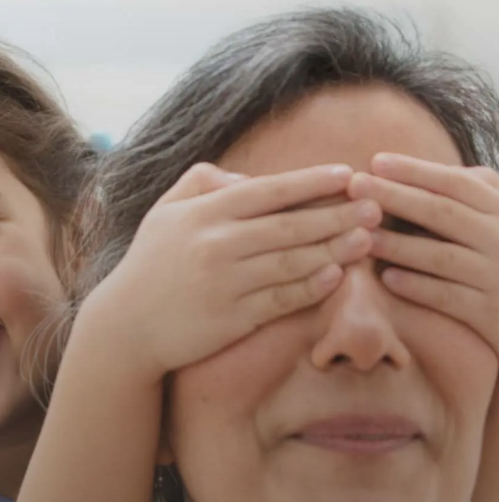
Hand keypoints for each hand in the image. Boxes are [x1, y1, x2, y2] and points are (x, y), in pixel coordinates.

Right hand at [88, 162, 380, 380]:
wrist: (125, 327)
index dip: (312, 182)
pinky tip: (336, 275)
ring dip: (335, 249)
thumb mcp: (164, 212)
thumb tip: (250, 176)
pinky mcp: (232, 319)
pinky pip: (281, 299)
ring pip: (291, 262)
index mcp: (204, 214)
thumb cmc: (150, 265)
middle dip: (337, 213)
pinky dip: (311, 287)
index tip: (347, 175)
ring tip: (367, 238)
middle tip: (375, 206)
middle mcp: (217, 245)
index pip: (269, 191)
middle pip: (290, 226)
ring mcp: (225, 284)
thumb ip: (204, 182)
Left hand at [347, 153, 498, 352]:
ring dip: (399, 244)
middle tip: (356, 186)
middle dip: (396, 197)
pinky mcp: (488, 312)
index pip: (456, 184)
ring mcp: (497, 276)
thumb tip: (425, 172)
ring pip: (442, 256)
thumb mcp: (498, 221)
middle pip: (443, 213)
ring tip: (364, 235)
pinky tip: (387, 278)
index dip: (415, 171)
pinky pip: (448, 298)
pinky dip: (418, 286)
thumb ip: (473, 196)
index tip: (376, 161)